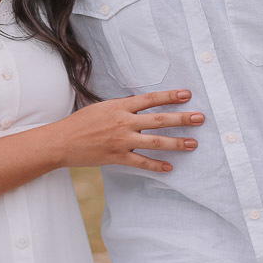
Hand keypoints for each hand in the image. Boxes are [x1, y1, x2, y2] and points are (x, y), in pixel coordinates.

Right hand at [59, 89, 203, 171]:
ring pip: (155, 142)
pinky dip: (156, 165)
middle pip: (159, 119)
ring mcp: (122, 141)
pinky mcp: (117, 157)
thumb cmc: (81, 122)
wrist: (62, 141)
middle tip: (200, 118)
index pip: (151, 99)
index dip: (170, 96)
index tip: (187, 95)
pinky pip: (141, 162)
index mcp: (120, 107)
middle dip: (182, 119)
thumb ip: (122, 107)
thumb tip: (140, 105)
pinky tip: (169, 167)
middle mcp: (124, 122)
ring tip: (193, 144)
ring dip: (176, 143)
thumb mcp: (102, 107)